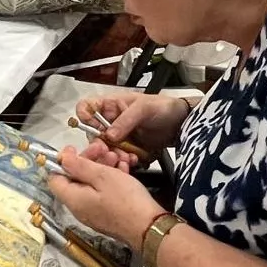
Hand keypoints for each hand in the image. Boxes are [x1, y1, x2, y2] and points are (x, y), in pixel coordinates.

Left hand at [48, 147, 165, 248]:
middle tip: (104, 149)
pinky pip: (104, 193)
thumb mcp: (102, 176)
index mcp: (73, 199)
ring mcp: (94, 213)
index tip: (76, 149)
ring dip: (104, 168)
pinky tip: (124, 170)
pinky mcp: (108, 215)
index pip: (55, 179)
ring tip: (118, 158)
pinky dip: (112, 180)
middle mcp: (80, 208)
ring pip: (93, 184)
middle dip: (89, 160)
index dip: (64, 161)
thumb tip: (62, 159)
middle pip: (76, 179)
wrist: (150, 227)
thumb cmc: (126, 201)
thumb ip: (79, 166)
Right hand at [73, 93, 190, 167]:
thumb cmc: (164, 108)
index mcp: (111, 105)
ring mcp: (119, 136)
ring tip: (127, 158)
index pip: (86, 107)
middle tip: (113, 151)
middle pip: (93, 134)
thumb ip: (126, 120)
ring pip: (105, 149)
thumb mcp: (144, 108)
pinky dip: (124, 162)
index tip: (94, 129)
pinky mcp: (127, 149)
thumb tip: (109, 135)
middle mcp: (111, 121)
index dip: (84, 117)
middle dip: (102, 145)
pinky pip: (118, 158)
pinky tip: (133, 161)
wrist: (182, 125)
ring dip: (114, 156)